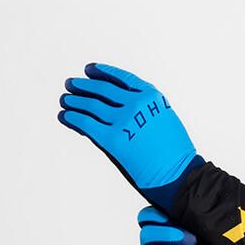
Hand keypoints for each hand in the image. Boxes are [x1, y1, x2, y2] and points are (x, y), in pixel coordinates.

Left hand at [57, 63, 199, 206]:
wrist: (179, 174)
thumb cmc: (174, 153)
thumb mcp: (163, 119)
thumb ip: (143, 110)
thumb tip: (117, 108)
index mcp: (150, 95)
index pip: (120, 78)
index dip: (102, 72)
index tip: (89, 69)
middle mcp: (136, 104)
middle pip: (102, 90)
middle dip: (83, 86)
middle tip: (71, 84)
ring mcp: (124, 121)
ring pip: (91, 105)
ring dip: (75, 101)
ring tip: (65, 99)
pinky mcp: (114, 139)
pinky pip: (87, 124)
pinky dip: (73, 118)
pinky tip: (65, 115)